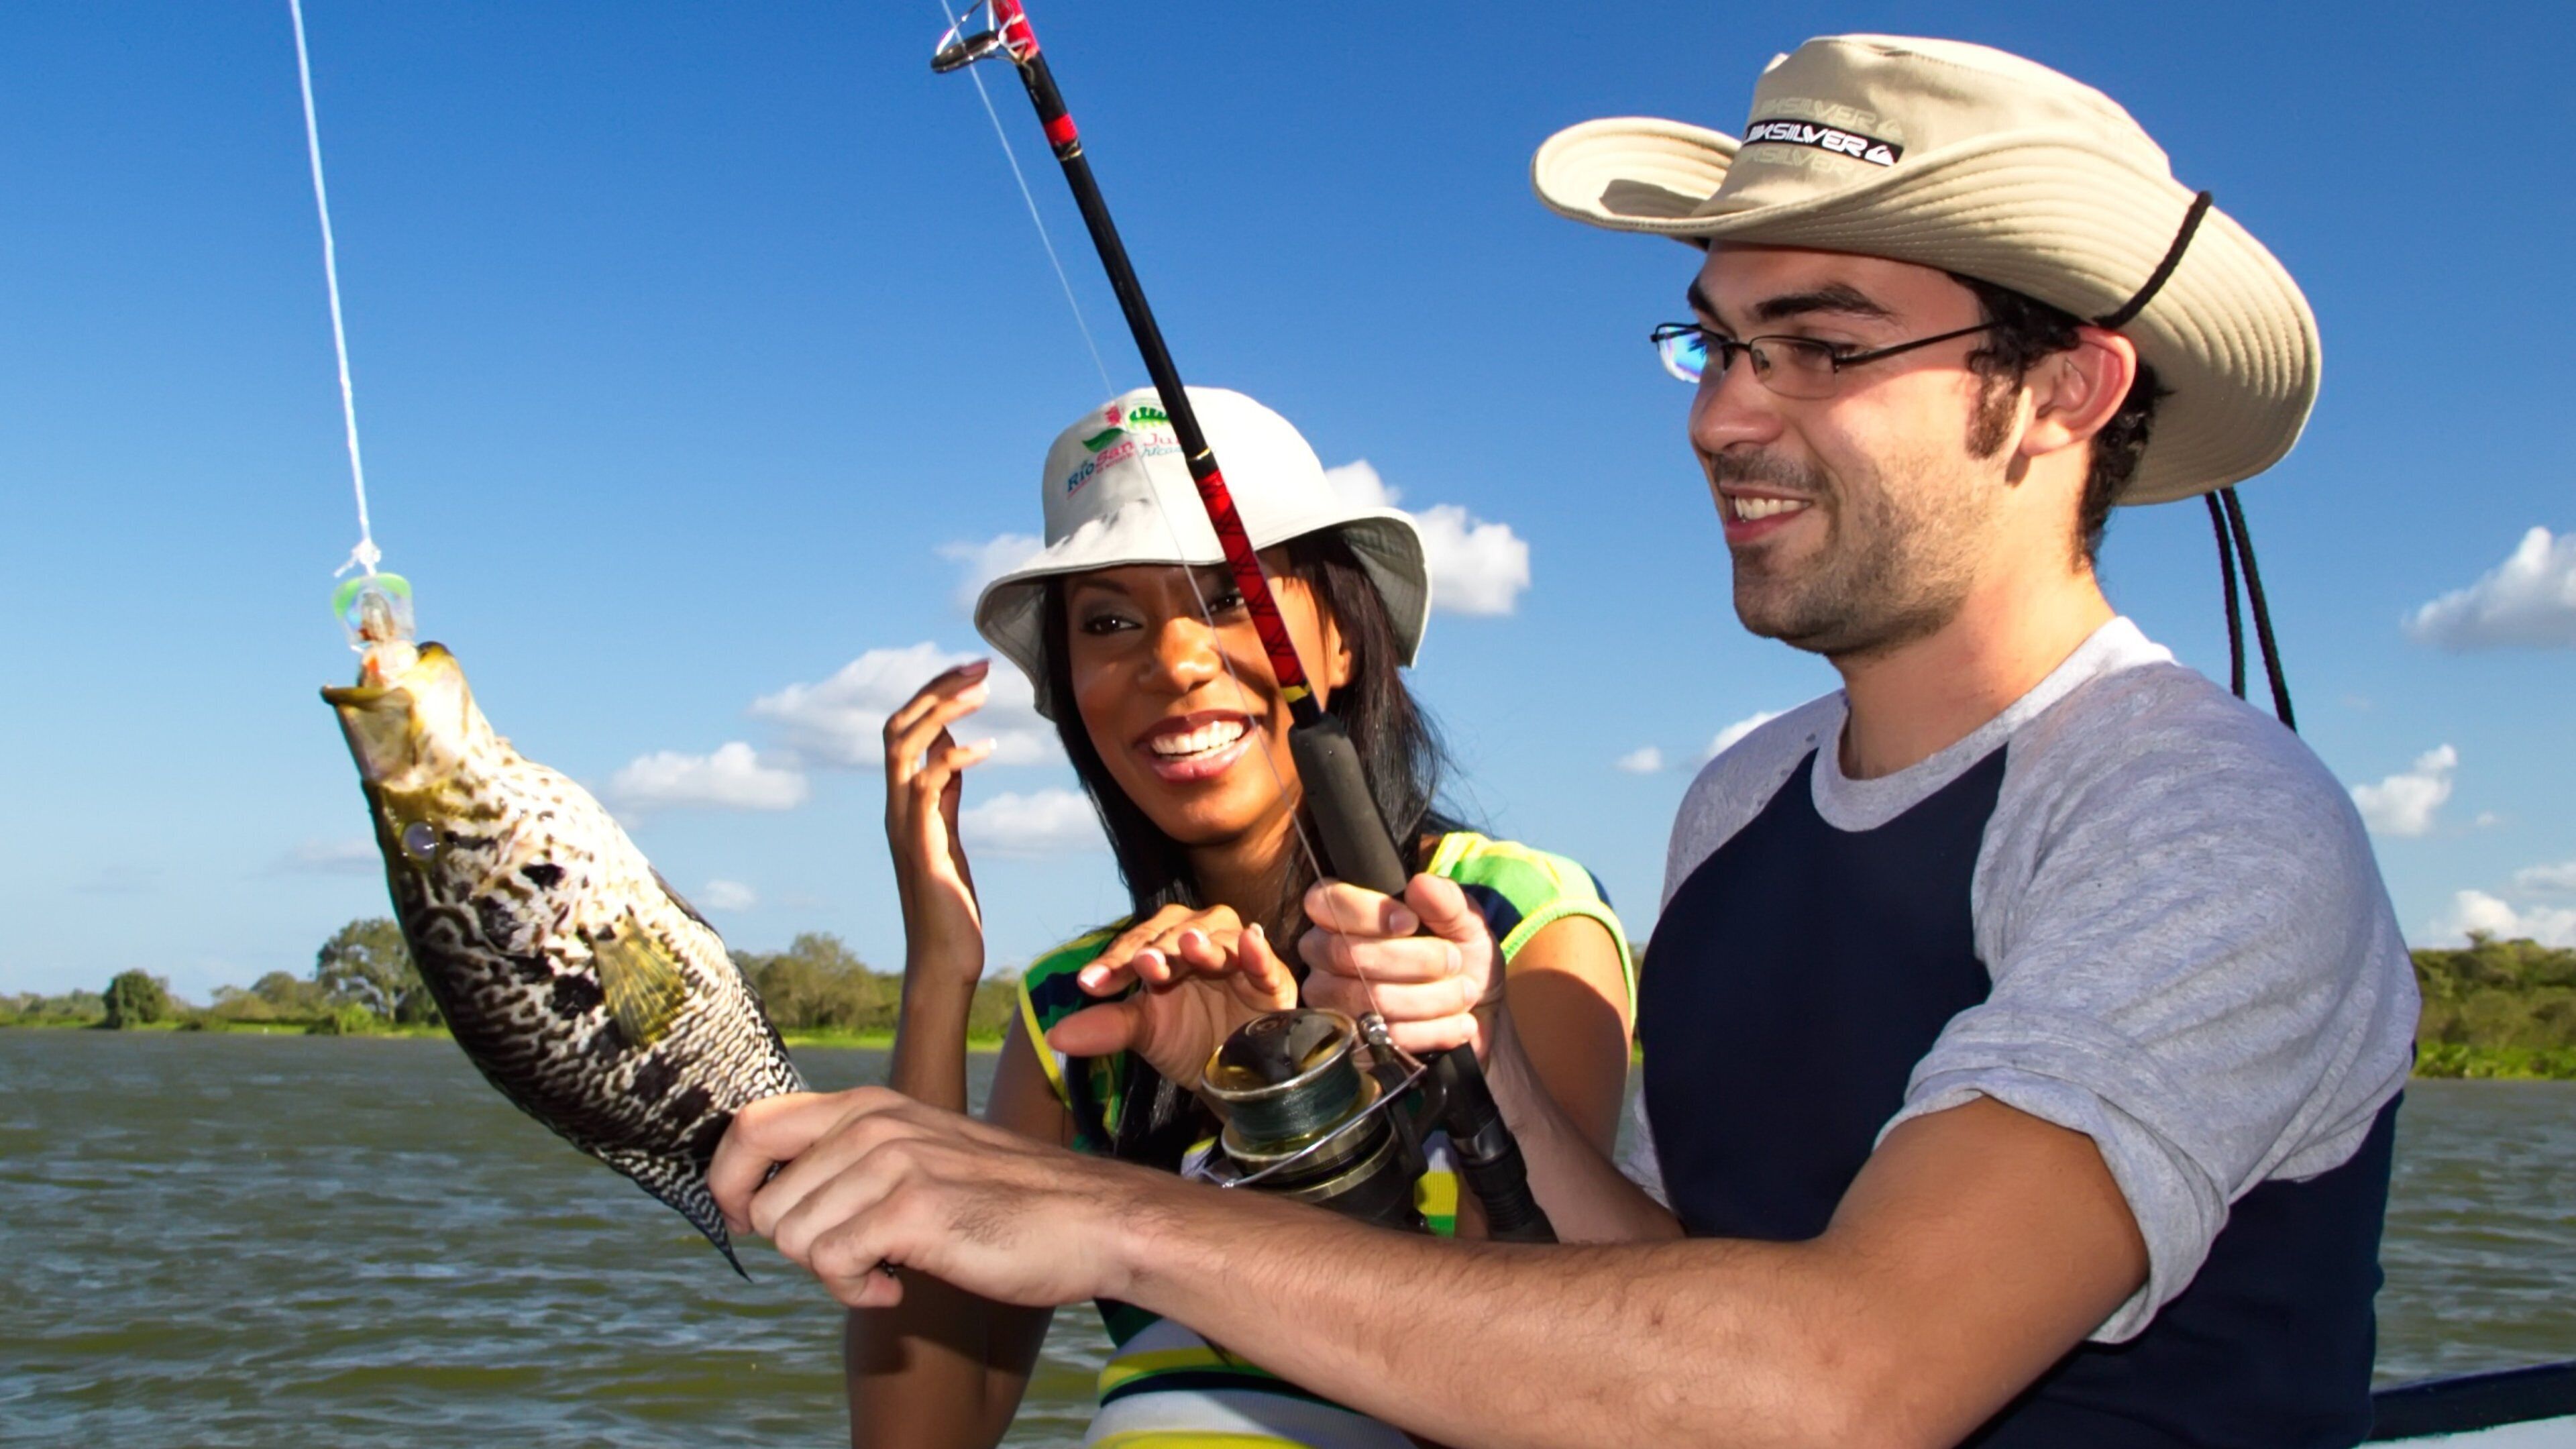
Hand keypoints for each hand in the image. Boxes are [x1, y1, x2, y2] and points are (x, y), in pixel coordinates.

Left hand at [710, 1086, 1151, 1309]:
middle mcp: (872, 1122)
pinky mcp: (913, 1209)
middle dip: (795, 1246)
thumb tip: (767, 1195)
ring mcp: (892, 1161)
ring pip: (792, 1238)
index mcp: (867, 1105)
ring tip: (887, 1267)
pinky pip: (831, 1265)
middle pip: (761, 1200)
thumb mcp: (918, 1154)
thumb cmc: (1004, 1201)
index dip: (726, 1182)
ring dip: (832, 1273)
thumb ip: (852, 1158)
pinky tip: (899, 1284)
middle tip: (850, 1254)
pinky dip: (857, 1291)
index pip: (749, 1126)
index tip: (744, 1220)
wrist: (1092, 1220)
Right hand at [884, 661, 998, 987]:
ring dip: (940, 710)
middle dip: (934, 688)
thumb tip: (949, 749)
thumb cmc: (950, 906)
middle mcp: (895, 807)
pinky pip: (926, 786)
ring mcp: (904, 825)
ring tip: (981, 689)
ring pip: (902, 745)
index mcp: (903, 803)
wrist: (944, 962)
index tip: (971, 671)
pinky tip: (988, 748)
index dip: (932, 695)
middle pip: (897, 725)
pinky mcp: (921, 845)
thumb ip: (945, 795)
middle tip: (979, 665)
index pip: (903, 731)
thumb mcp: (948, 836)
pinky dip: (953, 757)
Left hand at [1046, 904, 1297, 1088]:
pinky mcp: (1272, 980)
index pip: (1137, 944)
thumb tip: (1053, 1037)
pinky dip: (1258, 951)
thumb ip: (1105, 1028)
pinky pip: (1266, 961)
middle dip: (1159, 949)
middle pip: (1178, 932)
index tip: (1088, 984)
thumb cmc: (1189, 1042)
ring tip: (1188, 948)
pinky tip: (1250, 941)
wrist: (1237, 1077)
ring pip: (1220, 939)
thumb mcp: (1144, 1033)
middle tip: (1141, 965)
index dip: (1115, 962)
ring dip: (1203, 944)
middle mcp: (1202, 943)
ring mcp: (1238, 959)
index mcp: (1167, 950)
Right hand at [1298, 873, 1501, 1057]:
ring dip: (1429, 998)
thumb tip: (1420, 885)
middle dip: (1414, 959)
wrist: (1477, 1016)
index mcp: (1341, 913)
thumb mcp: (1465, 922)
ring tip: (1465, 993)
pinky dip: (1432, 1030)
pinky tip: (1460, 1024)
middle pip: (1349, 954)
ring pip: (1368, 998)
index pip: (1326, 901)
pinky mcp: (1350, 1043)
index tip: (1411, 922)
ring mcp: (1331, 1002)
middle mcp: (1323, 955)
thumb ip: (1446, 901)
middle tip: (1454, 961)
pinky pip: (1383, 1038)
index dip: (1368, 912)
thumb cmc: (1460, 958)